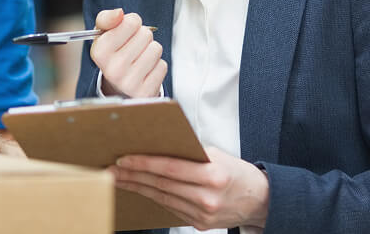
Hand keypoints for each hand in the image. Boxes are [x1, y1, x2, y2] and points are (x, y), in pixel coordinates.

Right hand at [90, 8, 165, 97]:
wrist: (117, 86)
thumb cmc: (113, 54)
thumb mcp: (103, 34)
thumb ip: (107, 18)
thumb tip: (119, 13)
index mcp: (100, 52)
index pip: (131, 22)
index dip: (132, 22)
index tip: (126, 31)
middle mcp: (113, 69)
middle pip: (146, 34)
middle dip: (142, 37)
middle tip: (133, 47)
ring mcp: (129, 83)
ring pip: (156, 49)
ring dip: (150, 50)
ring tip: (139, 58)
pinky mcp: (145, 92)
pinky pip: (162, 66)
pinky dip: (156, 65)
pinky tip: (145, 70)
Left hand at [111, 147, 269, 230]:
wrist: (259, 200)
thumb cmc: (236, 172)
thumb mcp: (217, 155)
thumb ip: (189, 153)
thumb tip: (157, 145)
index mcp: (213, 175)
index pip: (171, 168)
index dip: (145, 163)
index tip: (124, 158)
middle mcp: (207, 197)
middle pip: (162, 184)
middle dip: (133, 175)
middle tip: (110, 169)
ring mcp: (203, 215)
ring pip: (162, 198)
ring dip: (137, 187)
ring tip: (118, 178)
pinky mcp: (199, 225)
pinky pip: (170, 208)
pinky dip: (153, 197)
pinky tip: (139, 189)